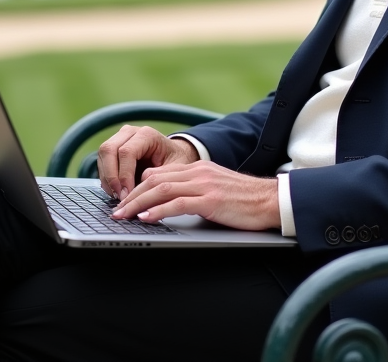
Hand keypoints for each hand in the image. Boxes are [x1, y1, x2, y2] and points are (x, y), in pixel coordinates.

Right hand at [97, 126, 198, 199]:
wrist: (172, 155)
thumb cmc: (175, 162)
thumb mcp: (175, 171)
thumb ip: (159, 179)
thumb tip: (140, 193)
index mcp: (147, 134)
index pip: (127, 152)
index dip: (124, 176)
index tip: (128, 195)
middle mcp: (130, 132)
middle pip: (108, 150)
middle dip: (111, 177)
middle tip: (119, 197)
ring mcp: (119, 137)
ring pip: (102, 155)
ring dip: (107, 179)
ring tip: (118, 196)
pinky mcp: (112, 147)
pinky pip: (101, 161)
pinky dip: (106, 179)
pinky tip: (116, 191)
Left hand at [110, 161, 279, 231]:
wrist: (271, 200)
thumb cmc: (244, 199)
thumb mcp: (214, 187)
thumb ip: (191, 187)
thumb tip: (166, 194)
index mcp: (197, 168)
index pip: (158, 173)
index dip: (137, 187)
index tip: (124, 201)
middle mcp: (197, 172)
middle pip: (154, 180)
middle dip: (131, 196)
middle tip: (116, 211)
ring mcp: (204, 185)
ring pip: (161, 189)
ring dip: (138, 204)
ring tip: (123, 216)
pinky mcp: (211, 200)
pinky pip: (178, 203)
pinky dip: (158, 210)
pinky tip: (146, 218)